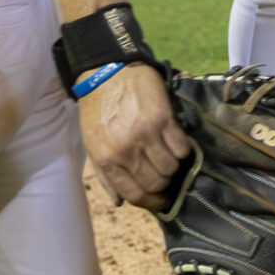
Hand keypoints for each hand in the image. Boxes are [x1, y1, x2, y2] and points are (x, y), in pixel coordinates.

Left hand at [79, 65, 193, 207]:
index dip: (151, 202)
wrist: (107, 72)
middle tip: (163, 173)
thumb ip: (106, 176)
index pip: (135, 195)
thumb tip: (119, 202)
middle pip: (157, 183)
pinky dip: (182, 149)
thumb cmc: (98, 110)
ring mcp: (146, 134)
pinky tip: (174, 141)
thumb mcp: (92, 144)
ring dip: (173, 166)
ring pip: (171, 168)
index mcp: (107, 159)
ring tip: (167, 155)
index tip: (159, 199)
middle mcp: (126, 150)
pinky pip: (182, 148)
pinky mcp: (164, 118)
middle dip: (163, 183)